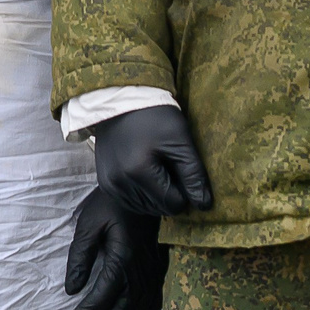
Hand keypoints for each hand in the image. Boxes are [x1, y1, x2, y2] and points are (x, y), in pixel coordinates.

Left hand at [59, 188, 166, 309]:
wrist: (147, 187)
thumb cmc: (113, 202)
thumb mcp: (89, 222)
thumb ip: (80, 256)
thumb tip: (71, 290)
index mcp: (123, 258)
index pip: (100, 298)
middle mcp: (142, 271)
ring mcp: (155, 273)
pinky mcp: (161, 271)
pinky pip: (153, 306)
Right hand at [94, 105, 212, 217]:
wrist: (123, 100)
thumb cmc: (155, 116)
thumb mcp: (181, 141)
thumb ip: (193, 175)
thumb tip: (204, 206)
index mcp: (138, 172)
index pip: (173, 204)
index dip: (185, 193)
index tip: (184, 172)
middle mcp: (120, 183)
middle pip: (159, 208)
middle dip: (170, 193)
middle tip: (170, 166)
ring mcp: (109, 184)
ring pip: (145, 208)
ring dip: (156, 195)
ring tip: (157, 167)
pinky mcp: (105, 183)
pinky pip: (130, 202)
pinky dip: (142, 194)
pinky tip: (145, 173)